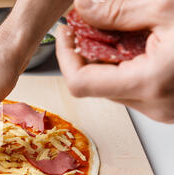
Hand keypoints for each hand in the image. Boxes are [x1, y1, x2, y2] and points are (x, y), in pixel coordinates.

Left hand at [56, 0, 173, 122]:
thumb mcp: (166, 7)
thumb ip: (118, 11)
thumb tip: (83, 8)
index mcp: (149, 83)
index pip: (80, 82)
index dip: (65, 55)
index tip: (65, 34)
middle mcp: (153, 105)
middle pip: (95, 84)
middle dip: (87, 53)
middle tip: (92, 25)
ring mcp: (161, 108)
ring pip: (112, 87)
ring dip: (108, 60)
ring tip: (123, 32)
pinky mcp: (166, 105)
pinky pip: (131, 88)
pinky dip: (127, 66)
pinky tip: (139, 45)